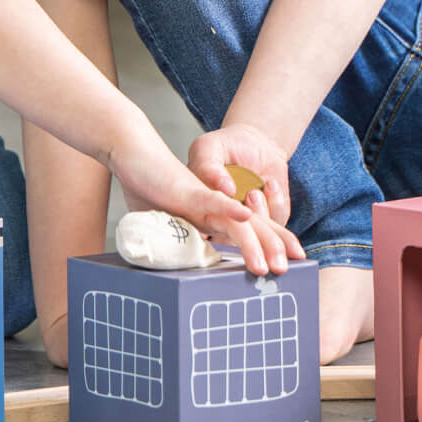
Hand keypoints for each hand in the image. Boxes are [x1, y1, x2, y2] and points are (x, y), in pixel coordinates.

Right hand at [109, 125, 301, 278]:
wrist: (134, 149)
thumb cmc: (149, 184)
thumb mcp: (166, 219)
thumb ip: (178, 237)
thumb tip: (181, 262)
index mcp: (214, 213)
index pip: (248, 232)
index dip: (268, 247)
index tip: (285, 266)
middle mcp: (215, 206)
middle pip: (252, 229)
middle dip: (273, 249)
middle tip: (286, 272)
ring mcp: (204, 198)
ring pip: (238, 221)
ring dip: (257, 242)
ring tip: (269, 265)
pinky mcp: (188, 190)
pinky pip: (212, 200)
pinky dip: (228, 208)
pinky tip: (244, 215)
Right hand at [188, 122, 290, 225]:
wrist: (256, 142)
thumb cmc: (227, 145)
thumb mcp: (209, 147)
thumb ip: (209, 166)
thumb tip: (223, 189)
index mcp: (200, 204)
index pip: (205, 224)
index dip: (221, 220)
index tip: (233, 203)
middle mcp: (222, 218)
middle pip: (234, 238)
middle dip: (248, 228)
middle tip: (251, 196)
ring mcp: (248, 220)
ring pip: (258, 234)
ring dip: (262, 211)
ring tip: (255, 191)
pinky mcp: (270, 217)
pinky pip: (277, 220)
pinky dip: (276, 201)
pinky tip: (269, 184)